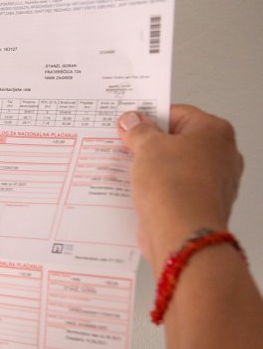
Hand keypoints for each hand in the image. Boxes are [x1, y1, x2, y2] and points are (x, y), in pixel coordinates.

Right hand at [117, 105, 242, 271]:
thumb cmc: (176, 188)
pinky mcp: (199, 204)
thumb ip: (139, 130)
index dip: (150, 117)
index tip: (130, 125)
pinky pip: (173, 190)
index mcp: (215, 131)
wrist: (182, 234)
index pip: (178, 113)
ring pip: (174, 167)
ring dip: (150, 169)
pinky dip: (157, 190)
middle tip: (127, 147)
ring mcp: (212, 182)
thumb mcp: (147, 147)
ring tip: (131, 173)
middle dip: (149, 146)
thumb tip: (133, 122)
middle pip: (177, 141)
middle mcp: (220, 155)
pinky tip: (140, 193)